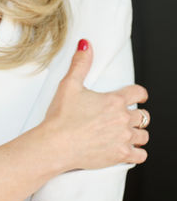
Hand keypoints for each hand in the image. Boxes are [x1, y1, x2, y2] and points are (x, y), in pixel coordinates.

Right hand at [43, 39, 149, 170]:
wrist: (56, 144)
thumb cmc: (61, 117)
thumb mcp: (68, 85)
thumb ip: (80, 64)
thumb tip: (85, 45)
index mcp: (114, 101)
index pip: (139, 93)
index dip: (139, 94)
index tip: (138, 96)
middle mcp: (123, 119)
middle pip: (143, 115)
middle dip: (136, 115)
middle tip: (126, 117)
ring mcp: (123, 138)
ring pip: (144, 135)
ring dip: (137, 134)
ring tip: (126, 133)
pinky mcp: (120, 155)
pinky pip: (141, 155)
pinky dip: (137, 152)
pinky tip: (128, 150)